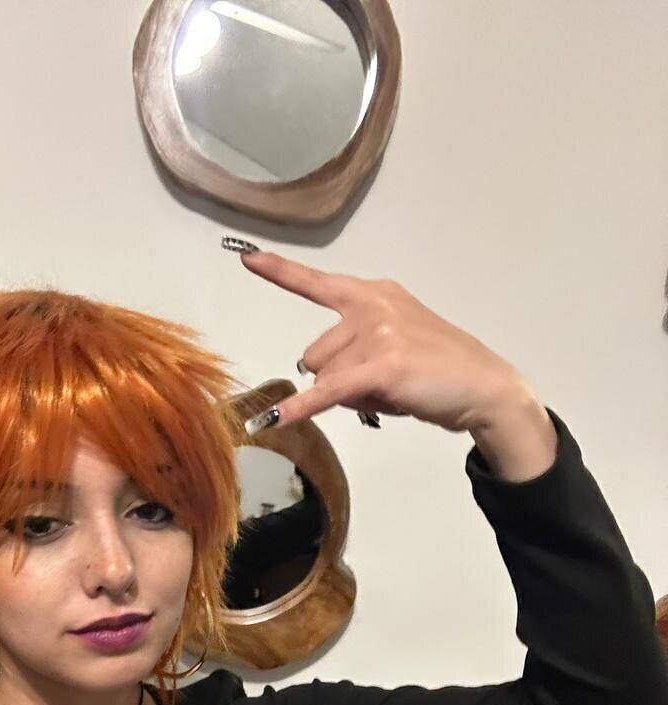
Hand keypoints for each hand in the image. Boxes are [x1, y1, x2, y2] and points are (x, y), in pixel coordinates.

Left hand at [236, 250, 535, 434]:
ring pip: (324, 378)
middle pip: (315, 355)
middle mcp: (371, 305)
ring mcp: (375, 332)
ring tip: (393, 392)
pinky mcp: (380, 365)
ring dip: (349, 396)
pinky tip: (274, 420)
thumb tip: (321, 383)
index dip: (280, 271)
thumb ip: (355, 350)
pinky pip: (327, 392)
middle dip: (338, 379)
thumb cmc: (438, 372)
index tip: (247, 257)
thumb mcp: (394, 346)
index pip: (317, 282)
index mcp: (375, 294)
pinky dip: (300, 408)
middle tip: (384, 385)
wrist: (484, 387)